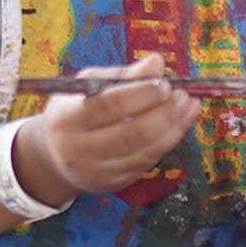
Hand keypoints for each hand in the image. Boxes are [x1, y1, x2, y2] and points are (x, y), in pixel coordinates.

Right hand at [24, 53, 198, 196]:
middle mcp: (77, 150)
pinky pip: (146, 163)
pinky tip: (177, 125)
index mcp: (67, 119)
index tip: (165, 84)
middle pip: (132, 133)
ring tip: (189, 107)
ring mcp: (95, 172)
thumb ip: (124, 74)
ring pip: (144, 151)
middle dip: (164, 113)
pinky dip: (166, 142)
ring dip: (173, 128)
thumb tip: (157, 62)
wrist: (56, 154)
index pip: (110, 105)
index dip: (142, 94)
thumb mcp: (91, 84)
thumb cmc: (77, 108)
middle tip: (183, 96)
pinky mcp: (111, 184)